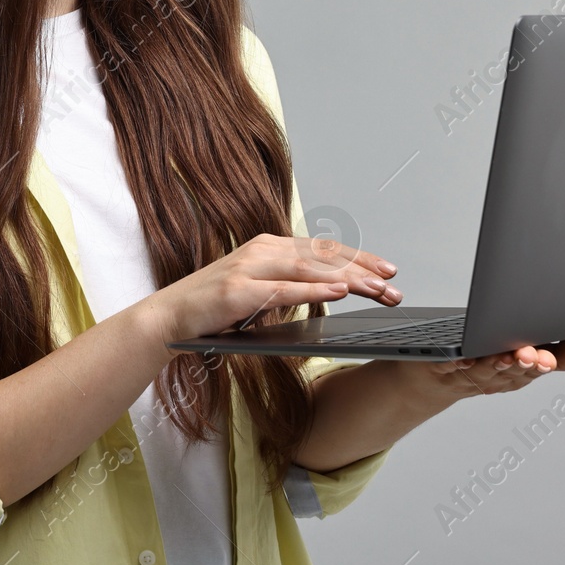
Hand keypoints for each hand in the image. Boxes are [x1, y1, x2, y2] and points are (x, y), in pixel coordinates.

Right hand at [145, 234, 400, 345]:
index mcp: (269, 247)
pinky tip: (338, 293)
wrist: (169, 318)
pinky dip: (314, 291)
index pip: (324, 250)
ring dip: (348, 280)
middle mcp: (262, 249)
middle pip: (324, 257)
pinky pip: (284, 290)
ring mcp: (249, 268)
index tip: (389, 270)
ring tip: (377, 290)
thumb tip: (328, 291)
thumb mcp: (259, 292)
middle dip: (364, 271)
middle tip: (394, 287)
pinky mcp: (238, 291)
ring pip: (310, 269)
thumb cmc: (214, 310)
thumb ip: (289, 286)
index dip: (359, 259)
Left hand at [399, 335, 564, 402]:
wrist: (434, 381)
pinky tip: (465, 358)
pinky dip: (460, 364)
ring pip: (491, 371)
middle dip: (534, 362)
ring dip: (501, 364)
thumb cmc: (483, 356)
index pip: (557, 362)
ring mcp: (476, 376)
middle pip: (524, 370)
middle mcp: (505, 376)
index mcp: (527, 368)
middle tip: (539, 355)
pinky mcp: (446, 370)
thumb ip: (546, 334)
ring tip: (509, 355)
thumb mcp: (521, 346)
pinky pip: (455, 369)